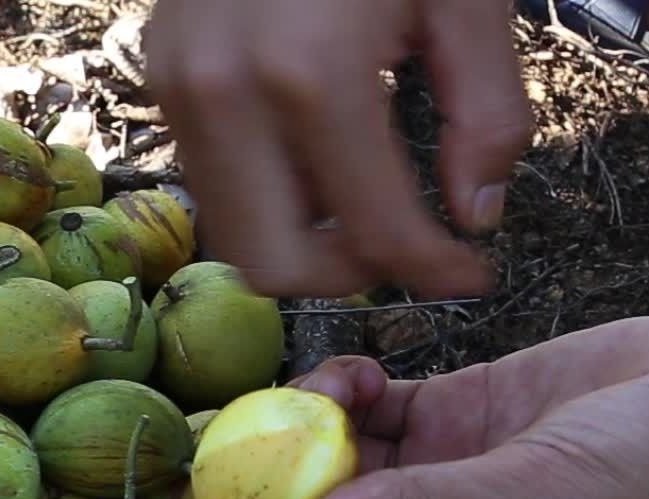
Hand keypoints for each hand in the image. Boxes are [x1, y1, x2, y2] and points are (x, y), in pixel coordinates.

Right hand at [142, 0, 533, 299]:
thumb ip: (487, 111)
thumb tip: (476, 214)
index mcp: (314, 73)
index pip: (377, 228)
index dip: (436, 271)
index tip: (472, 274)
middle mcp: (228, 94)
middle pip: (275, 265)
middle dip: (352, 273)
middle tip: (407, 244)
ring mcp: (180, 88)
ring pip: (233, 232)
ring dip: (305, 240)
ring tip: (366, 200)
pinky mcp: (161, 75)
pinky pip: (213, 177)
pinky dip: (272, 192)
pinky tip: (320, 151)